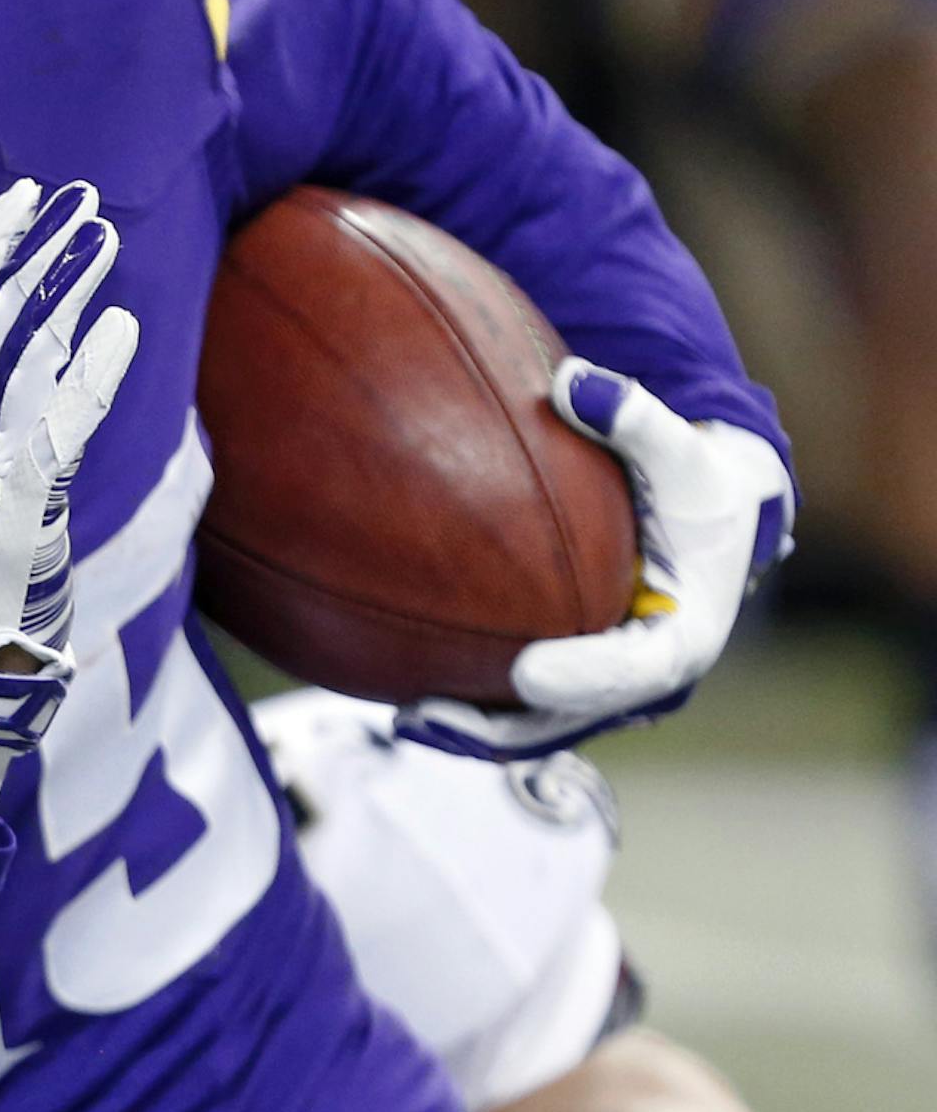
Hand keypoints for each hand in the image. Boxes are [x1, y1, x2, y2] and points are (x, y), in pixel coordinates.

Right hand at [0, 178, 137, 752]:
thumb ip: (17, 417)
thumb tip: (58, 346)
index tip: (25, 196)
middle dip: (30, 251)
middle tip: (79, 195)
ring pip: (16, 359)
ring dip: (58, 290)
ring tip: (102, 235)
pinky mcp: (19, 513)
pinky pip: (55, 432)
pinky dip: (87, 378)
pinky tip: (121, 329)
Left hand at [401, 358, 792, 761]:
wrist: (708, 513)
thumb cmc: (695, 481)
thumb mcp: (683, 449)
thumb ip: (636, 418)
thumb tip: (575, 381)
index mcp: (685, 633)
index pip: (637, 669)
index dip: (583, 678)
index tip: (525, 671)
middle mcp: (645, 674)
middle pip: (572, 718)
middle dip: (502, 726)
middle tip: (433, 712)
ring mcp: (608, 686)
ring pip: (538, 727)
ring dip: (473, 730)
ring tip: (403, 716)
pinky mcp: (576, 679)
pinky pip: (519, 707)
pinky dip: (471, 704)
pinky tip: (403, 693)